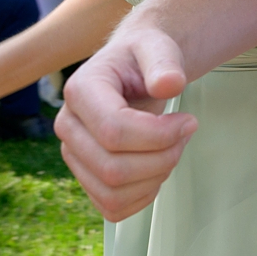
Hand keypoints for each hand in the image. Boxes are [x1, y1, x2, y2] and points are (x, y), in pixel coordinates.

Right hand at [54, 29, 198, 221]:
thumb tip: (170, 84)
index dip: (159, 136)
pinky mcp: (86, 177)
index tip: (188, 121)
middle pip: (112, 169)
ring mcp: (73, 155)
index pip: (114, 132)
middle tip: (184, 135)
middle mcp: (68, 126)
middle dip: (161, 159)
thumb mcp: (157, 47)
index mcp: (79, 90)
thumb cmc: (142, 59)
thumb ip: (164, 62)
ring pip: (112, 194)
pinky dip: (143, 196)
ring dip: (154, 179)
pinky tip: (157, 168)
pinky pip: (113, 208)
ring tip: (172, 150)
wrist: (132, 71)